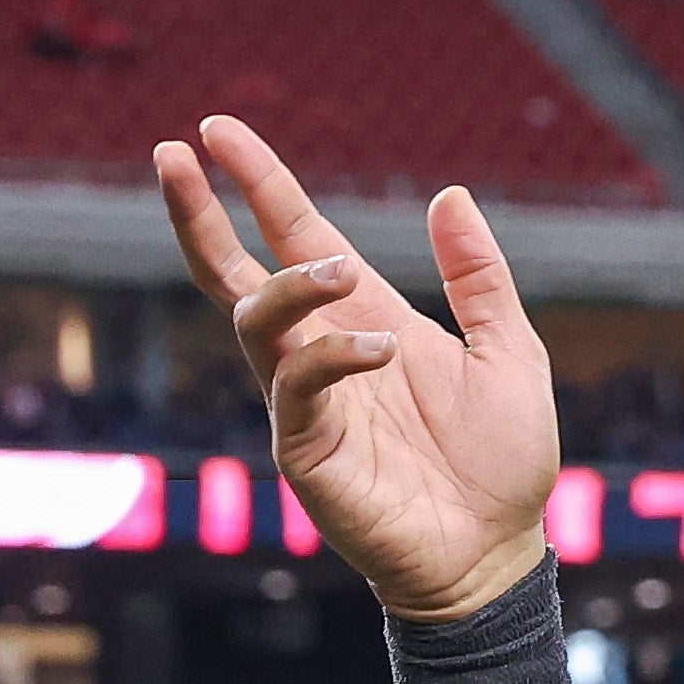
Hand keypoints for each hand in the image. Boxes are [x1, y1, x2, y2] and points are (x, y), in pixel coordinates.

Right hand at [153, 115, 557, 621]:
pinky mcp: (306, 451)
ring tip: (335, 265)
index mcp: (363, 318)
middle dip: (199, 214)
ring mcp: (305, 402)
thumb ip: (480, 279)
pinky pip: (297, 387)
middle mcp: (321, 352)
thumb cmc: (501, 462)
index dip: (256, 182)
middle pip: (234, 272)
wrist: (498, 553)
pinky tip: (380, 350)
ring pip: (254, 319)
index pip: (292, 235)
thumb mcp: (510, 352)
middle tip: (174, 155)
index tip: (215, 130)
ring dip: (288, 282)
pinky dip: (331, 356)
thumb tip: (450, 195)